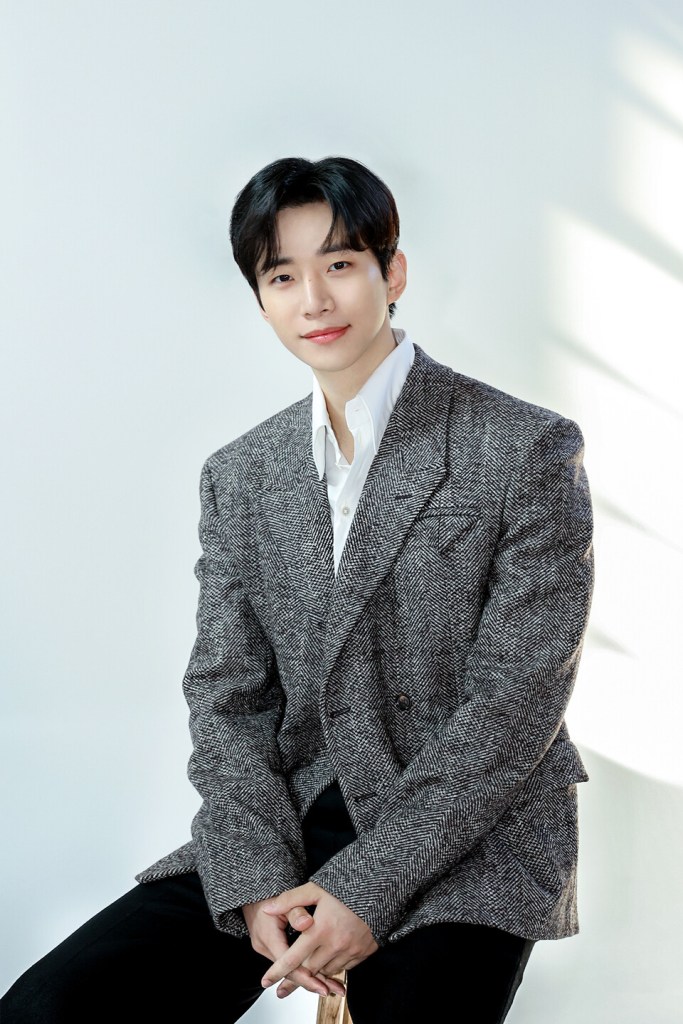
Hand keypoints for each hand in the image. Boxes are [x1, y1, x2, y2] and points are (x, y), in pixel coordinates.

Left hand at [259, 882, 378, 995]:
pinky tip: (327, 961)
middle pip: (309, 969)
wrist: (379, 889)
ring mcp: (350, 950)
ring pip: (326, 971)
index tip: (266, 981)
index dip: (278, 971)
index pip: (294, 957)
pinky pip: (343, 968)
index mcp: (320, 929)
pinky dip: (333, 967)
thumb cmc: (344, 888)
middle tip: (282, 988)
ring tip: (306, 972)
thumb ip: (289, 900)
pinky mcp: (363, 953)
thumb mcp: (315, 889)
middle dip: (295, 978)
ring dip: (315, 972)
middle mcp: (335, 944)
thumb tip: (267, 909)